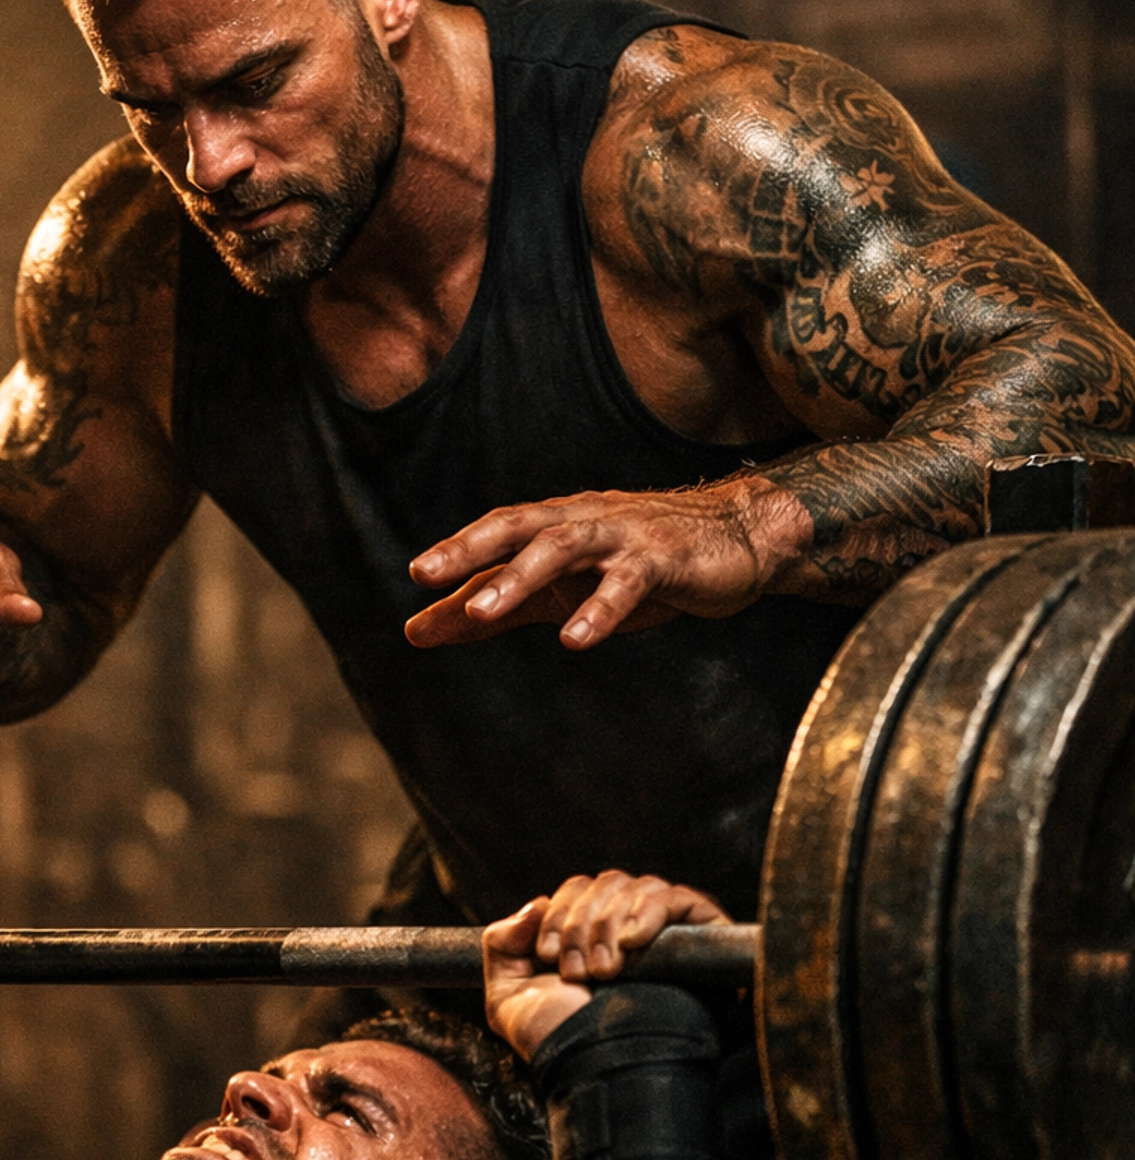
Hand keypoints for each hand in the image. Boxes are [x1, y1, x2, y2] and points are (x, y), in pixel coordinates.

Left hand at [406, 480, 804, 650]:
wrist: (744, 541)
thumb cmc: (647, 564)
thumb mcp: (565, 589)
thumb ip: (498, 610)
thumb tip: (420, 630)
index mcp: (560, 523)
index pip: (500, 534)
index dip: (457, 552)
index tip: (415, 578)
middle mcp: (586, 520)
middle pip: (519, 525)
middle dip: (469, 547)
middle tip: (424, 573)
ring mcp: (624, 536)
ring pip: (563, 546)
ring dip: (519, 578)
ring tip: (481, 611)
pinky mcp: (665, 560)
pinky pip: (626, 582)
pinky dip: (598, 609)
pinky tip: (574, 639)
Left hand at [483, 869, 730, 1059]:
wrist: (601, 1070)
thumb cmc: (561, 1042)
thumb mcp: (508, 998)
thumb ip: (501, 945)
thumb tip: (534, 903)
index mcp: (590, 938)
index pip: (578, 889)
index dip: (558, 913)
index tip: (548, 956)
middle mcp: (628, 931)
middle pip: (606, 883)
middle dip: (580, 924)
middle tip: (577, 972)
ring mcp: (666, 933)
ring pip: (638, 887)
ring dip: (609, 925)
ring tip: (605, 972)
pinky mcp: (701, 938)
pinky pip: (680, 898)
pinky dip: (650, 912)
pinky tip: (633, 942)